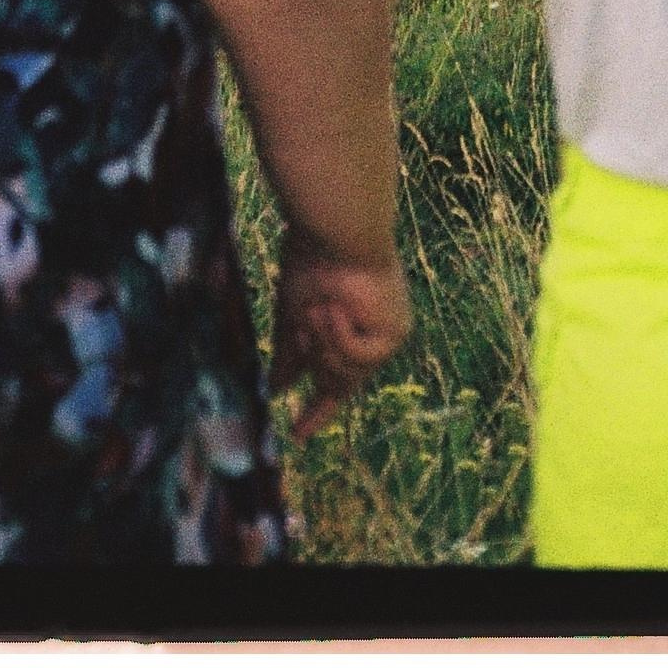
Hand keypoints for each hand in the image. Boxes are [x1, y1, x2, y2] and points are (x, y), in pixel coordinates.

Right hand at [271, 236, 411, 439]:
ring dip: (322, 344)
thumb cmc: (311, 261)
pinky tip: (338, 309)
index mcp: (349, 329)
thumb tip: (274, 388)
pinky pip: (355, 359)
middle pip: (335, 383)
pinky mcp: (392, 336)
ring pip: (342, 376)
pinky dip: (340, 337)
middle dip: (316, 359)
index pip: (334, 381)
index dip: (316, 410)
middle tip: (306, 324)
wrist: (336, 232)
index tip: (297, 436)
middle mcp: (369, 336)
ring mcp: (383, 338)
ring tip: (319, 308)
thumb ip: (289, 355)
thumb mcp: (292, 316)